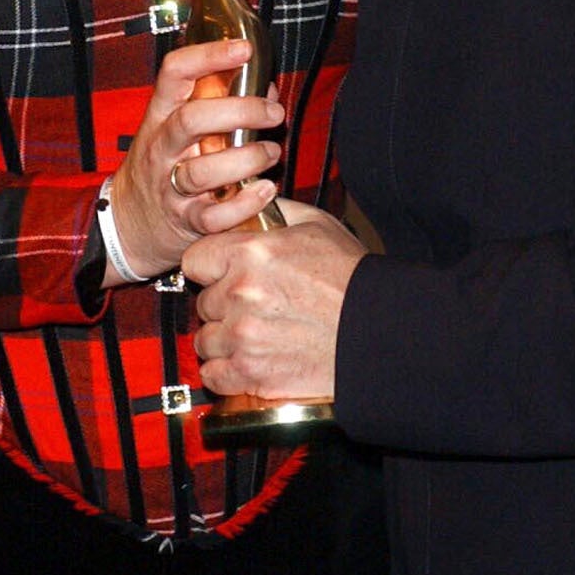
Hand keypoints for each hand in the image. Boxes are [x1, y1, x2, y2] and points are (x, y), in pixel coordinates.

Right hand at [108, 39, 283, 283]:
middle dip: (240, 111)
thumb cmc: (164, 165)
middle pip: (191, 120)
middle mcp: (161, 148)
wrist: (129, 222)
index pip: (174, 73)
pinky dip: (245, 203)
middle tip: (273, 112)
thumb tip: (266, 90)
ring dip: (248, 159)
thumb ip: (218, 106)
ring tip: (272, 152)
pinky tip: (265, 189)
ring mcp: (170, 187)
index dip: (208, 55)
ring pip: (203, 172)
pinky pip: (215, 217)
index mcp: (160, 116)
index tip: (242, 48)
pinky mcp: (186, 221)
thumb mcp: (177, 129)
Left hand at [183, 200, 366, 399]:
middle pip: (203, 301)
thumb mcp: (317, 225)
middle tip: (252, 306)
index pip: (194, 260)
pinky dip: (226, 371)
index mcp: (250, 253)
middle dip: (223, 304)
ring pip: (206, 340)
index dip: (209, 267)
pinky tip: (247, 361)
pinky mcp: (251, 373)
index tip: (222, 274)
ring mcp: (243, 337)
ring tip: (253, 335)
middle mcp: (239, 293)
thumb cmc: (352, 277)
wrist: (379, 330)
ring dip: (223, 339)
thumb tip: (251, 199)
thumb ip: (276, 211)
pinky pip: (214, 375)